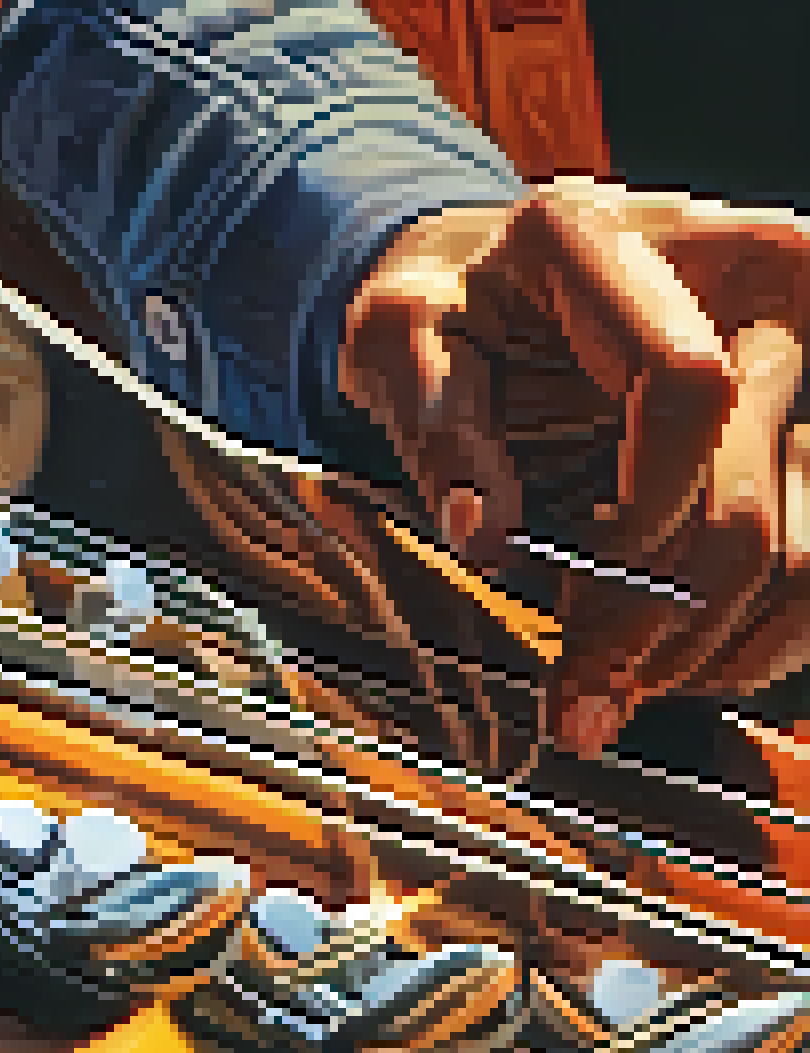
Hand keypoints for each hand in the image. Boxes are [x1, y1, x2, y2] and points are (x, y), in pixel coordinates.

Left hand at [343, 179, 809, 755]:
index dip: (643, 511)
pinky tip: (685, 656)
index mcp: (613, 241)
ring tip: (624, 685)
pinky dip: (763, 627)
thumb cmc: (444, 307)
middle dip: (662, 619)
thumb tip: (485, 535)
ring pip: (807, 542)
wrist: (492, 270)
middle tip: (582, 700)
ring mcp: (801, 333)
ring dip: (717, 643)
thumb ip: (436, 432)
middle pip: (749, 494)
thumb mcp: (395, 343)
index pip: (683, 386)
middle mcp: (741, 267)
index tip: (572, 590)